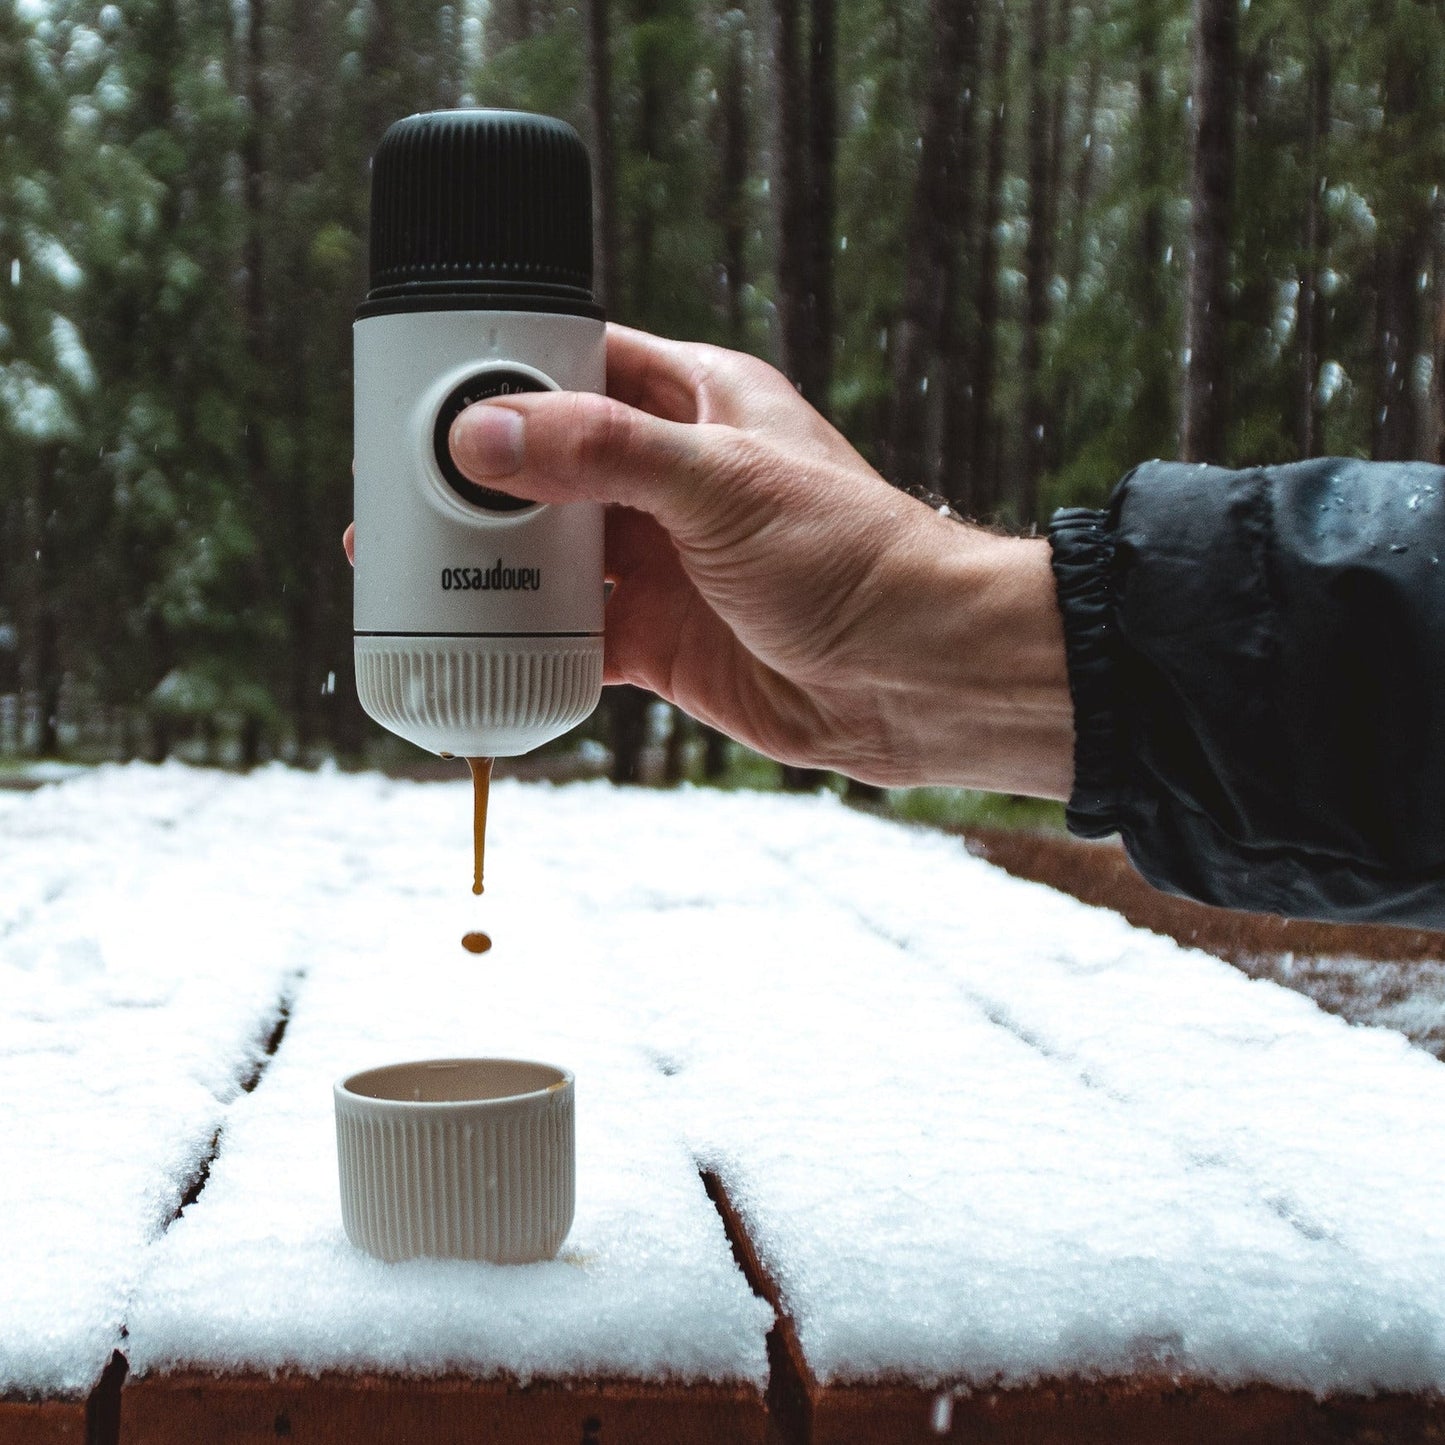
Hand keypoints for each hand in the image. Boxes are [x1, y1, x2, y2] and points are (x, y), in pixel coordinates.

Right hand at [348, 325, 1073, 793]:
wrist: (918, 678)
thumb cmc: (851, 556)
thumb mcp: (722, 485)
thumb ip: (602, 454)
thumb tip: (482, 432)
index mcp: (696, 403)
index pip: (575, 363)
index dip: (500, 376)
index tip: (420, 395)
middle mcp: (672, 479)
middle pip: (546, 467)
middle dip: (474, 484)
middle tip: (391, 497)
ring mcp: (665, 562)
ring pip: (551, 555)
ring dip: (488, 566)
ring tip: (404, 572)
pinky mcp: (663, 638)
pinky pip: (574, 635)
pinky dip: (528, 644)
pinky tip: (476, 646)